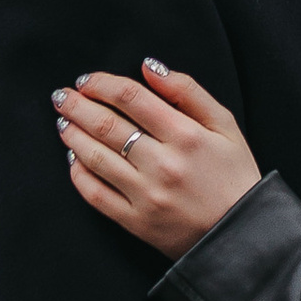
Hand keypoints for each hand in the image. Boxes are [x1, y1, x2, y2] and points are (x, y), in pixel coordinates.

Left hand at [54, 61, 260, 260]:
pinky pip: (96, 195)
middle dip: (78, 106)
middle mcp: (162, 164)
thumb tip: (150, 67)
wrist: (239, 233)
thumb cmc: (234, 174)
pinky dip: (79, 175)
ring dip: (73, 136)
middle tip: (61, 97)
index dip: (103, 84)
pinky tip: (73, 159)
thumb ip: (188, 92)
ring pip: (96, 158)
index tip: (87, 80)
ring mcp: (146, 195)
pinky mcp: (135, 222)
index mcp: (186, 135)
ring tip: (63, 122)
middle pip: (107, 126)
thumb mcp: (225, 125)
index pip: (131, 98)